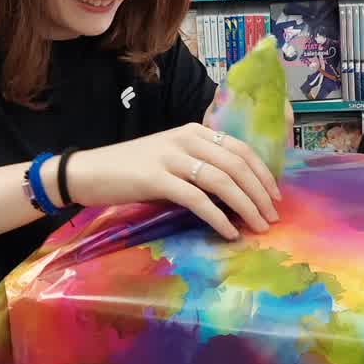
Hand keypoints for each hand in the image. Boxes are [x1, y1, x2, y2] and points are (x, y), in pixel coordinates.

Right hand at [64, 123, 280, 239]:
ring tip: (258, 227)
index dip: (263, 174)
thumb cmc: (132, 169)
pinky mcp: (156, 178)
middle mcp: (186, 139)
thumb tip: (236, 194)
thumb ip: (200, 166)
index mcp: (194, 131)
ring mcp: (171, 157)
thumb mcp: (172, 158)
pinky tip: (228, 232)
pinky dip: (217, 217)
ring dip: (246, 206)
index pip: (241, 148)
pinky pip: (197, 199)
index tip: (275, 197)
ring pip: (222, 180)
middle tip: (271, 217)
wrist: (89, 171)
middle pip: (237, 165)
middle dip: (260, 193)